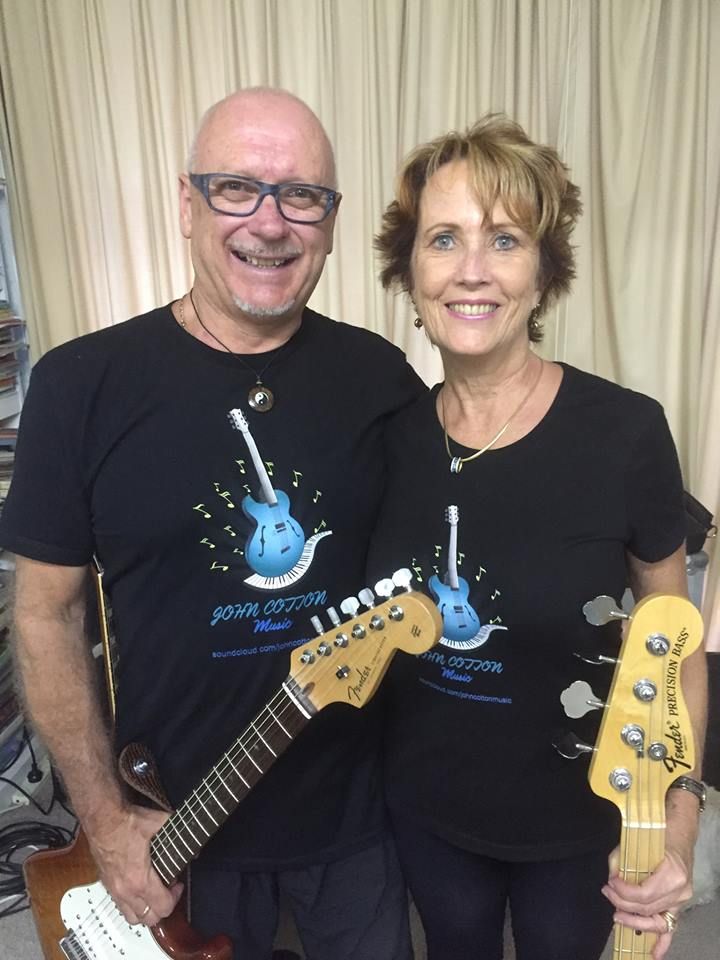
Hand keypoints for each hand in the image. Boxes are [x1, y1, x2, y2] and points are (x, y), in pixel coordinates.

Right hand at [87, 803, 183, 924]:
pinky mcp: (106, 884)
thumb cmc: (127, 822)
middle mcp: (126, 890)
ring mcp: (114, 889)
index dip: (176, 897)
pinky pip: (120, 906)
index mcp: (140, 880)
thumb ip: (178, 832)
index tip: (177, 884)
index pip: (163, 907)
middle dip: (163, 908)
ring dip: (145, 911)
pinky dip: (131, 905)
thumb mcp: (159, 823)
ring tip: (153, 895)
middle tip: (168, 891)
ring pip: (132, 918)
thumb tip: (191, 838)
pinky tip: (138, 889)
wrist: (102, 818)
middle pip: (149, 919)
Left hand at [603, 845, 691, 959]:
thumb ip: (620, 860)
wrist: (680, 832)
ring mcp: (681, 900)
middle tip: (608, 893)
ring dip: (635, 921)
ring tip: (618, 917)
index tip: (610, 883)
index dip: (623, 892)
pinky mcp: (679, 904)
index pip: (643, 894)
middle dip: (623, 903)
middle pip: (647, 908)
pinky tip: (654, 953)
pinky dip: (662, 942)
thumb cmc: (660, 834)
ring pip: (656, 921)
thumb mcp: (636, 841)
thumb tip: (610, 877)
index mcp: (672, 874)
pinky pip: (671, 927)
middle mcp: (680, 890)